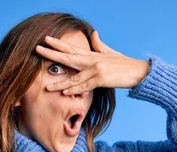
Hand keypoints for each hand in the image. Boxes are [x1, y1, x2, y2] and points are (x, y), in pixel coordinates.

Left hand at [35, 31, 149, 94]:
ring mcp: (96, 69)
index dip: (59, 45)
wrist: (139, 71)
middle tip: (38, 49)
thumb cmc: (124, 65)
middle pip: (68, 57)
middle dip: (52, 54)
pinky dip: (75, 90)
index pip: (72, 49)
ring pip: (74, 77)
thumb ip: (99, 45)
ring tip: (48, 87)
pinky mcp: (101, 79)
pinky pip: (85, 86)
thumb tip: (93, 33)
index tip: (46, 40)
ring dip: (60, 84)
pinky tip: (65, 92)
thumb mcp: (110, 53)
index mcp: (92, 55)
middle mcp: (92, 60)